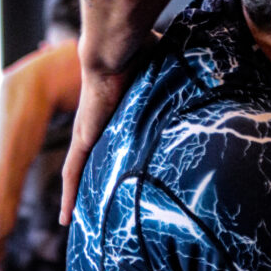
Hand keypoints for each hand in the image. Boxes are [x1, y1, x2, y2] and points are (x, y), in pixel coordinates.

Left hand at [60, 33, 160, 224]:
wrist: (115, 47)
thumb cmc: (138, 50)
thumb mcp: (160, 70)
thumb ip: (175, 77)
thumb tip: (205, 71)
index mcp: (116, 109)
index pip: (113, 138)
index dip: (114, 154)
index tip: (120, 171)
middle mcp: (99, 124)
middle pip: (93, 160)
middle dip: (92, 182)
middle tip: (94, 208)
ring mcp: (87, 132)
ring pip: (80, 171)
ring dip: (77, 195)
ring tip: (74, 222)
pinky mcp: (83, 138)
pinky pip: (72, 172)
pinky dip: (68, 194)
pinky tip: (65, 218)